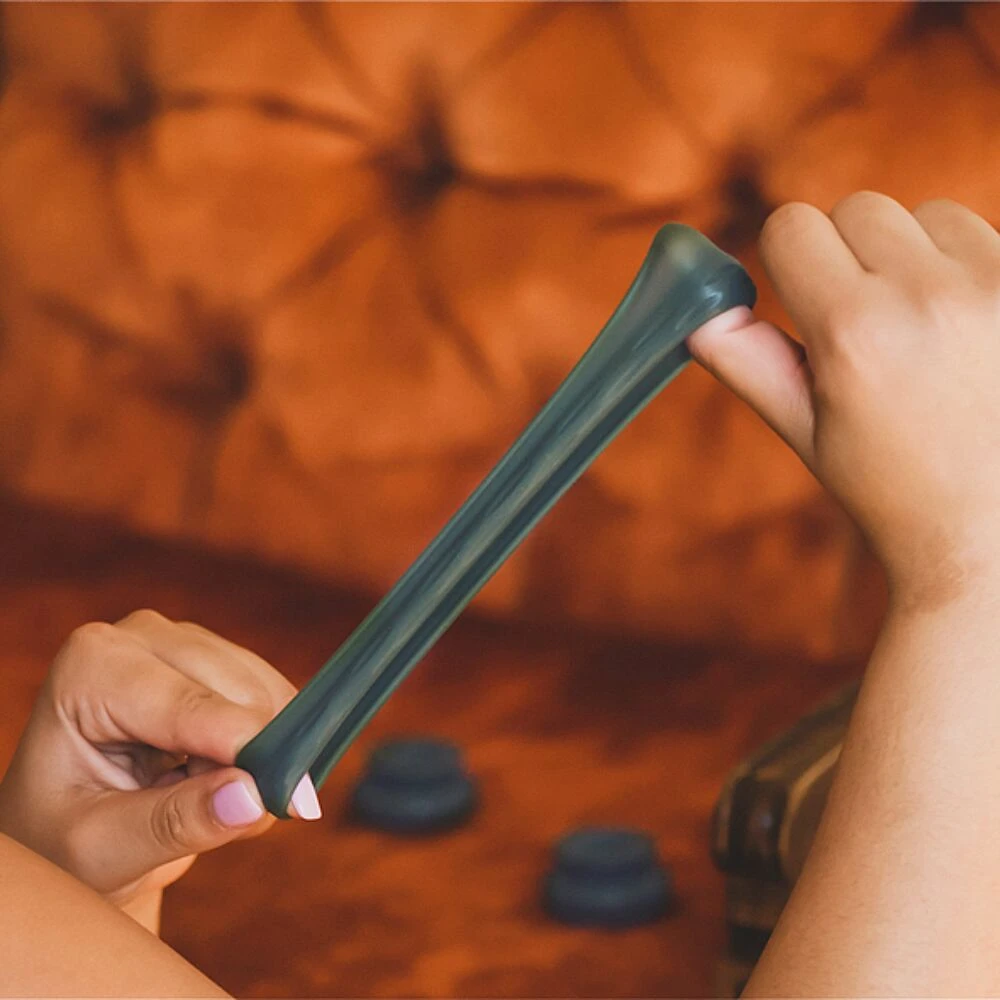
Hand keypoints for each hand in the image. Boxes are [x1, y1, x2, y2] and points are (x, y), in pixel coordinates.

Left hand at [0, 610, 321, 933]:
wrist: (65, 830)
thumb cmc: (64, 839)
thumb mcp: (103, 851)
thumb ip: (175, 824)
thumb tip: (254, 796)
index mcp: (91, 668)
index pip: (190, 705)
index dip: (246, 751)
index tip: (288, 801)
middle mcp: (138, 635)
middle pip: (237, 692)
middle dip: (249, 760)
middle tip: (224, 818)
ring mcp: (181, 639)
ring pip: (266, 692)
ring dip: (260, 755)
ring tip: (207, 798)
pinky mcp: (217, 656)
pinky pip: (276, 694)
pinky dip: (271, 744)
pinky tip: (223, 772)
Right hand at [689, 193, 999, 609]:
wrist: (996, 535)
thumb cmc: (895, 491)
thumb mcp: (808, 434)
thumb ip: (749, 365)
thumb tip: (702, 316)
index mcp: (853, 333)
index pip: (793, 226)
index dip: (787, 261)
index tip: (801, 294)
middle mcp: (927, 297)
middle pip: (858, 208)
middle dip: (849, 254)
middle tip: (865, 320)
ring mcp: (998, 287)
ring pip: (929, 216)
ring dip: (917, 255)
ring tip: (927, 330)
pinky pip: (987, 238)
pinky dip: (970, 270)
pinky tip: (973, 334)